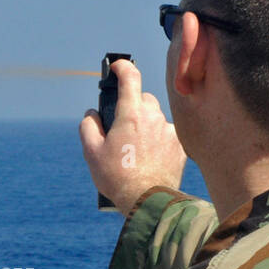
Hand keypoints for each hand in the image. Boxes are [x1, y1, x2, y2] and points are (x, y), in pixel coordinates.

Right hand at [79, 60, 187, 213]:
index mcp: (131, 114)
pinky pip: (167, 135)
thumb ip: (88, 126)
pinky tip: (149, 158)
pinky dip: (158, 141)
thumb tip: (92, 114)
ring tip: (135, 149)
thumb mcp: (92, 152)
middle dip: (132, 106)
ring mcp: (169, 131)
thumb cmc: (117, 177)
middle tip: (121, 127)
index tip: (116, 67)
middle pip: (143, 99)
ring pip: (156, 118)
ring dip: (145, 125)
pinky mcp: (180, 146)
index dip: (122, 67)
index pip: (130, 77)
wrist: (147, 201)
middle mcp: (154, 117)